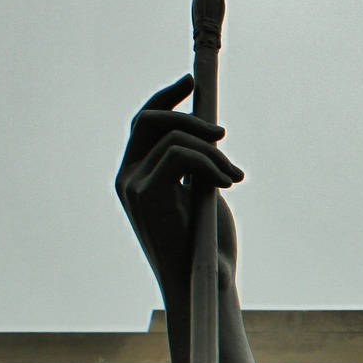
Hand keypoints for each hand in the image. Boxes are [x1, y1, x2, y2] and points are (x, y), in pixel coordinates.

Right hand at [115, 76, 243, 295]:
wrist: (205, 282)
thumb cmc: (208, 245)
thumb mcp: (203, 194)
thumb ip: (197, 164)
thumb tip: (211, 128)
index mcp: (137, 175)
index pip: (143, 123)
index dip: (166, 97)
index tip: (192, 80)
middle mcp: (127, 177)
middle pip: (150, 120)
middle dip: (190, 117)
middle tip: (224, 134)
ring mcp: (132, 185)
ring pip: (172, 137)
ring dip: (213, 152)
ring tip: (235, 177)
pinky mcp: (145, 194)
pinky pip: (178, 155)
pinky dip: (209, 162)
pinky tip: (228, 184)